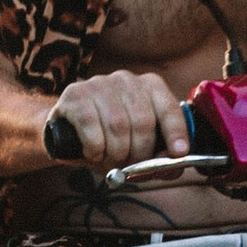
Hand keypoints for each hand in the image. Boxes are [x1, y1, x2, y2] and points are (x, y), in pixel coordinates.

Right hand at [44, 69, 191, 171]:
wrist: (67, 131)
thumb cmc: (109, 138)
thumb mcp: (138, 144)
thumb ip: (159, 155)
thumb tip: (173, 167)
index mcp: (149, 86)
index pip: (168, 108)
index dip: (175, 132)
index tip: (178, 152)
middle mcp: (125, 79)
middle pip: (143, 122)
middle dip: (139, 153)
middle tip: (131, 166)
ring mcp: (99, 84)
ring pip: (118, 126)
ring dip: (115, 153)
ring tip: (110, 160)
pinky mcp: (75, 94)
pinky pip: (91, 127)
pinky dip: (94, 148)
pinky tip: (93, 152)